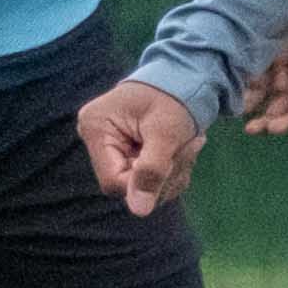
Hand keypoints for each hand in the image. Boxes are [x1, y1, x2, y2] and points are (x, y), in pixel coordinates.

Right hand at [78, 75, 207, 216]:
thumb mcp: (167, 132)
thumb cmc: (174, 96)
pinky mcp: (127, 154)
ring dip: (173, 174)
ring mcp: (111, 148)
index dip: (145, 182)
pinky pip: (150, 180)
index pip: (113, 180)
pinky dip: (172, 172)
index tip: (173, 160)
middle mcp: (97, 140)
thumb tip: (139, 212)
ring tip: (190, 144)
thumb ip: (152, 170)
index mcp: (96, 128)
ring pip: (142, 187)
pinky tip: (183, 149)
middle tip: (190, 147)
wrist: (187, 76)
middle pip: (127, 185)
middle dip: (164, 175)